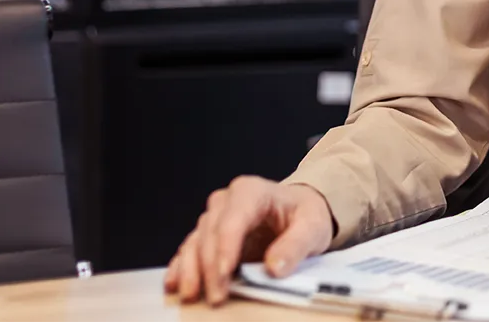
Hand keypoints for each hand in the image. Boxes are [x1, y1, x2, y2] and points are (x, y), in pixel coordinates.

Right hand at [164, 177, 335, 305]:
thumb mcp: (312, 228)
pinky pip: (189, 250)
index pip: (233, 220)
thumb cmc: (305, 214)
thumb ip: (295, 246)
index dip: (226, 247)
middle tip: (216, 297)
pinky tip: (175, 284)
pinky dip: (181, 267)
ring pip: (195, 242)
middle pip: (211, 234)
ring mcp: (215, 217)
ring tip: (192, 295)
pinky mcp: (209, 236)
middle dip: (211, 267)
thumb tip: (274, 268)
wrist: (300, 211)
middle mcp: (227, 201)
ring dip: (191, 270)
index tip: (225, 274)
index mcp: (252, 191)